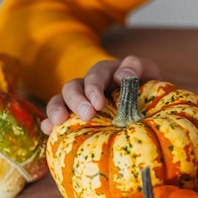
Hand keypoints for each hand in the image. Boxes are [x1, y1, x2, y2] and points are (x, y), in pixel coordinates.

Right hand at [41, 55, 160, 133]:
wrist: (148, 103)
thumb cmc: (147, 88)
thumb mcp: (148, 72)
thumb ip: (136, 67)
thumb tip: (119, 76)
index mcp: (105, 73)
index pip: (95, 75)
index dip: (93, 88)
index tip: (98, 104)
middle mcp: (87, 86)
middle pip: (73, 87)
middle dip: (77, 101)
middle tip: (87, 115)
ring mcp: (79, 101)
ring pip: (60, 100)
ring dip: (56, 109)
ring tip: (57, 122)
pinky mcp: (74, 117)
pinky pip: (58, 117)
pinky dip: (50, 122)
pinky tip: (48, 131)